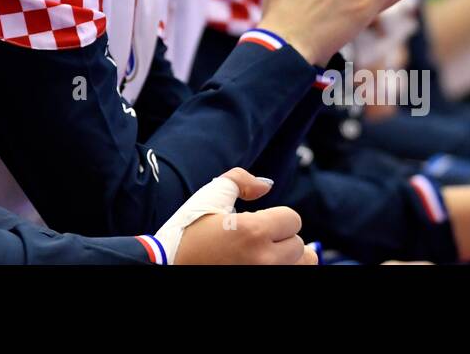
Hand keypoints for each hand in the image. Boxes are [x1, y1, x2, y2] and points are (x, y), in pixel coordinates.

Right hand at [175, 169, 315, 264]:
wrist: (167, 266)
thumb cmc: (189, 232)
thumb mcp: (209, 197)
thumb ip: (240, 180)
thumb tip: (267, 185)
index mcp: (253, 231)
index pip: (292, 219)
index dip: (275, 217)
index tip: (256, 222)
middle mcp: (264, 259)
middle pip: (298, 245)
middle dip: (280, 238)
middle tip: (257, 240)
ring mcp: (264, 278)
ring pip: (302, 266)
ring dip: (290, 258)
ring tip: (269, 254)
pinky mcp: (260, 289)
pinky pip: (291, 278)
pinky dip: (283, 269)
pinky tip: (264, 264)